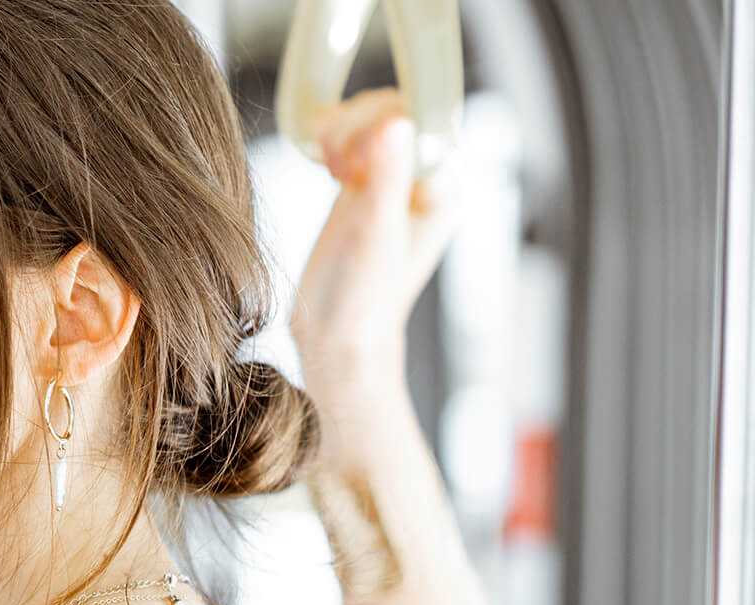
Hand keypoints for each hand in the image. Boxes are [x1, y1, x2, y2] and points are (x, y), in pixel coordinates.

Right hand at [289, 88, 467, 402]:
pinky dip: (328, 139)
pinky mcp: (358, 186)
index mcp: (441, 188)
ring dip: (340, 130)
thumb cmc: (363, 301)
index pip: (422, 119)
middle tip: (336, 165)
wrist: (334, 336)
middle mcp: (420, 180)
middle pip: (393, 112)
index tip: (354, 160)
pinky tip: (320, 161)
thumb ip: (388, 177)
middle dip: (357, 126)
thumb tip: (396, 122)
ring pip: (367, 121)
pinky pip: (347, 139)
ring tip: (327, 165)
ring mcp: (388, 181)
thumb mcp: (375, 236)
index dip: (381, 124)